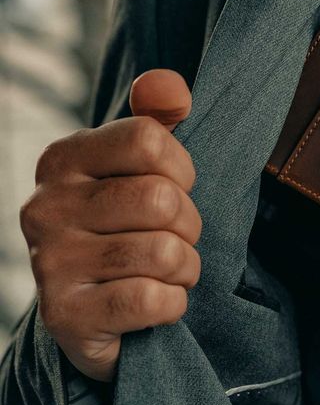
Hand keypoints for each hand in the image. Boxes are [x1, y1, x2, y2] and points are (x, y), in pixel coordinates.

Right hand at [19, 70, 200, 381]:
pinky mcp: (66, 316)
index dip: (182, 170)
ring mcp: (50, 264)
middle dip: (188, 225)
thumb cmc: (122, 227)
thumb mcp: (135, 168)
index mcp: (62, 159)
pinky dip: (172, 304)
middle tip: (172, 238)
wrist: (91, 311)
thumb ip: (154, 120)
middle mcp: (46, 207)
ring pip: (165, 252)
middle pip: (162, 200)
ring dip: (184, 267)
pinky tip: (153, 302)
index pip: (149, 140)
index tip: (175, 188)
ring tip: (164, 271)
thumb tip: (172, 89)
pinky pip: (154, 300)